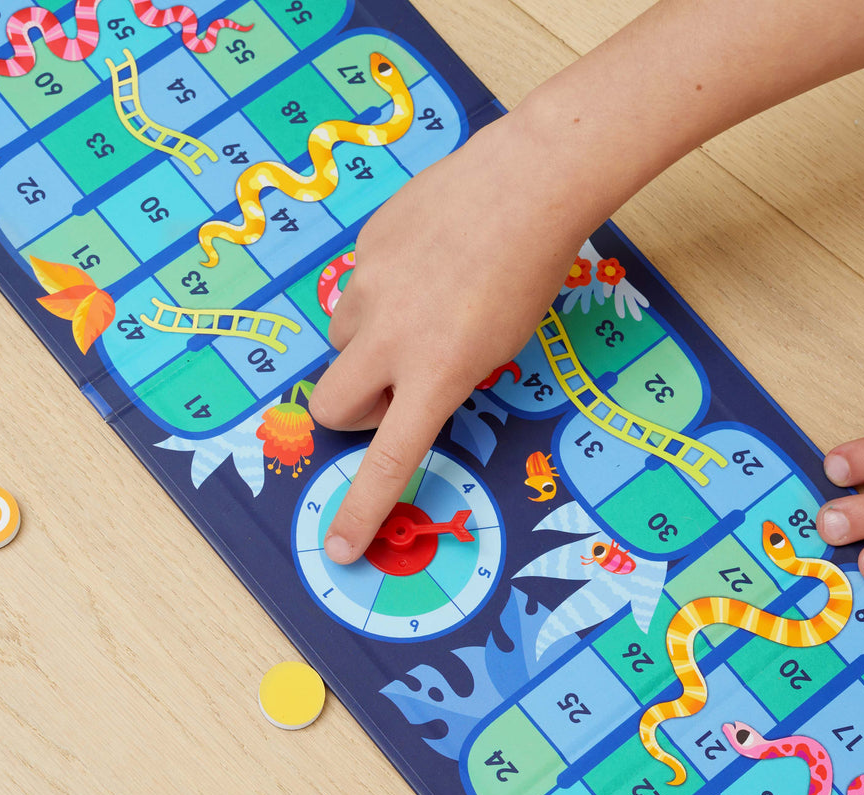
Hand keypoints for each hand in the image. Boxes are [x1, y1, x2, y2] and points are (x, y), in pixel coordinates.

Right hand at [308, 101, 597, 564]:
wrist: (531, 178)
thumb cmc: (532, 272)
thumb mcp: (496, 348)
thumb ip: (441, 377)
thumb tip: (401, 387)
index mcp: (436, 373)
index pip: (388, 458)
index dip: (361, 509)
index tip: (340, 548)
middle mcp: (390, 338)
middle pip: (332, 404)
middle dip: (351, 413)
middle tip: (388, 395)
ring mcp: (370, 288)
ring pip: (340, 341)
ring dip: (366, 347)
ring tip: (417, 310)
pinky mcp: (364, 246)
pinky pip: (356, 288)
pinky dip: (379, 295)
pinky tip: (422, 264)